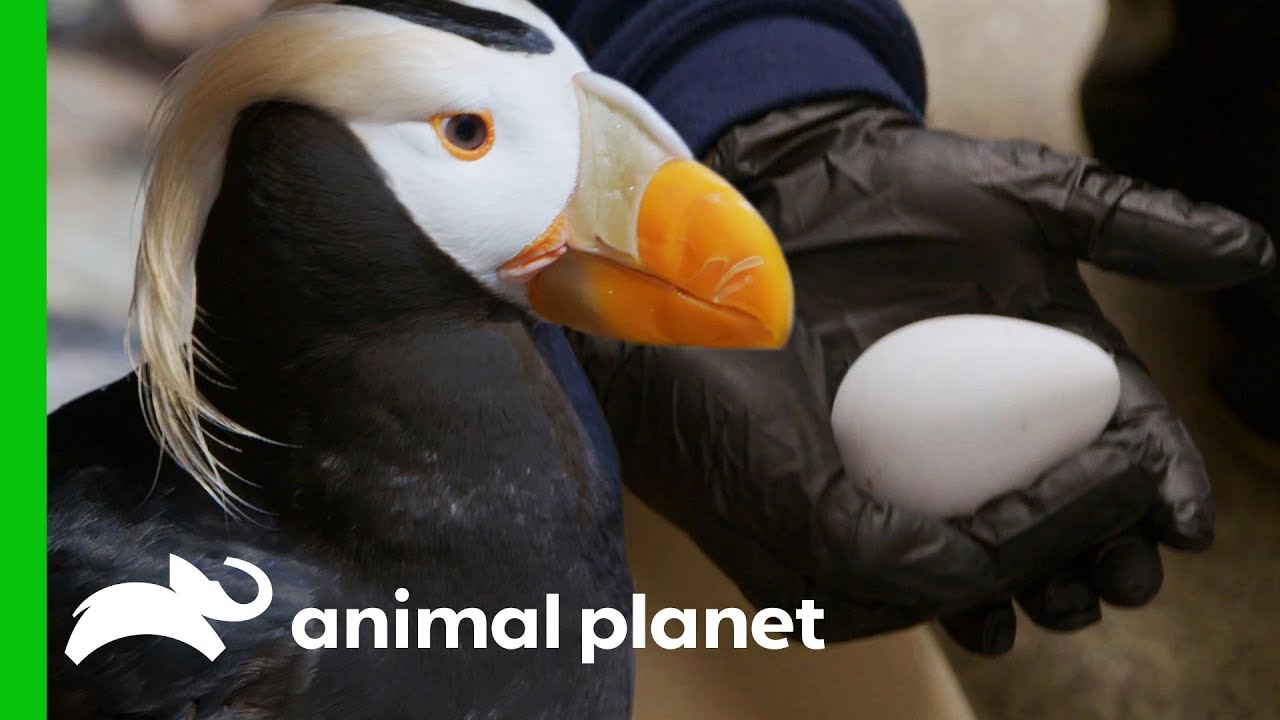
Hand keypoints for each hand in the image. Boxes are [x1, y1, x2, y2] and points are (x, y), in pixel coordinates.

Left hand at [567, 96, 1274, 652]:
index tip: (1184, 524)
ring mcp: (930, 457)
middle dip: (1104, 554)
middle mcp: (1001, 425)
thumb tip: (1254, 253)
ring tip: (1054, 600)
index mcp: (1057, 367)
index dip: (1163, 487)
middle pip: (1072, 510)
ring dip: (1036, 581)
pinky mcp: (858, 479)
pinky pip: (907, 546)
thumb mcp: (1020, 193)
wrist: (789, 193)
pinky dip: (945, 580)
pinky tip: (973, 604)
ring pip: (1000, 541)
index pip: (1128, 440)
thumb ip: (1130, 220)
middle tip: (1118, 579)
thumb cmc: (903, 189)